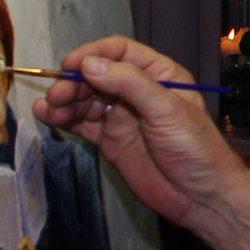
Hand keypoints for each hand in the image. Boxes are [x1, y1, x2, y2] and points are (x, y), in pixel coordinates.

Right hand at [32, 36, 249, 249]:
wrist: (201, 197)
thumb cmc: (197, 150)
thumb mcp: (167, 110)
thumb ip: (130, 84)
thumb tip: (90, 64)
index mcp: (159, 75)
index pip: (120, 53)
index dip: (93, 55)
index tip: (71, 65)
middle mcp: (138, 92)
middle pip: (97, 75)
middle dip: (74, 82)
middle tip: (57, 94)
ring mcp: (123, 116)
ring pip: (86, 99)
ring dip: (66, 101)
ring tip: (49, 108)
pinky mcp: (112, 141)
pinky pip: (83, 124)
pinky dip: (65, 119)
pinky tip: (48, 116)